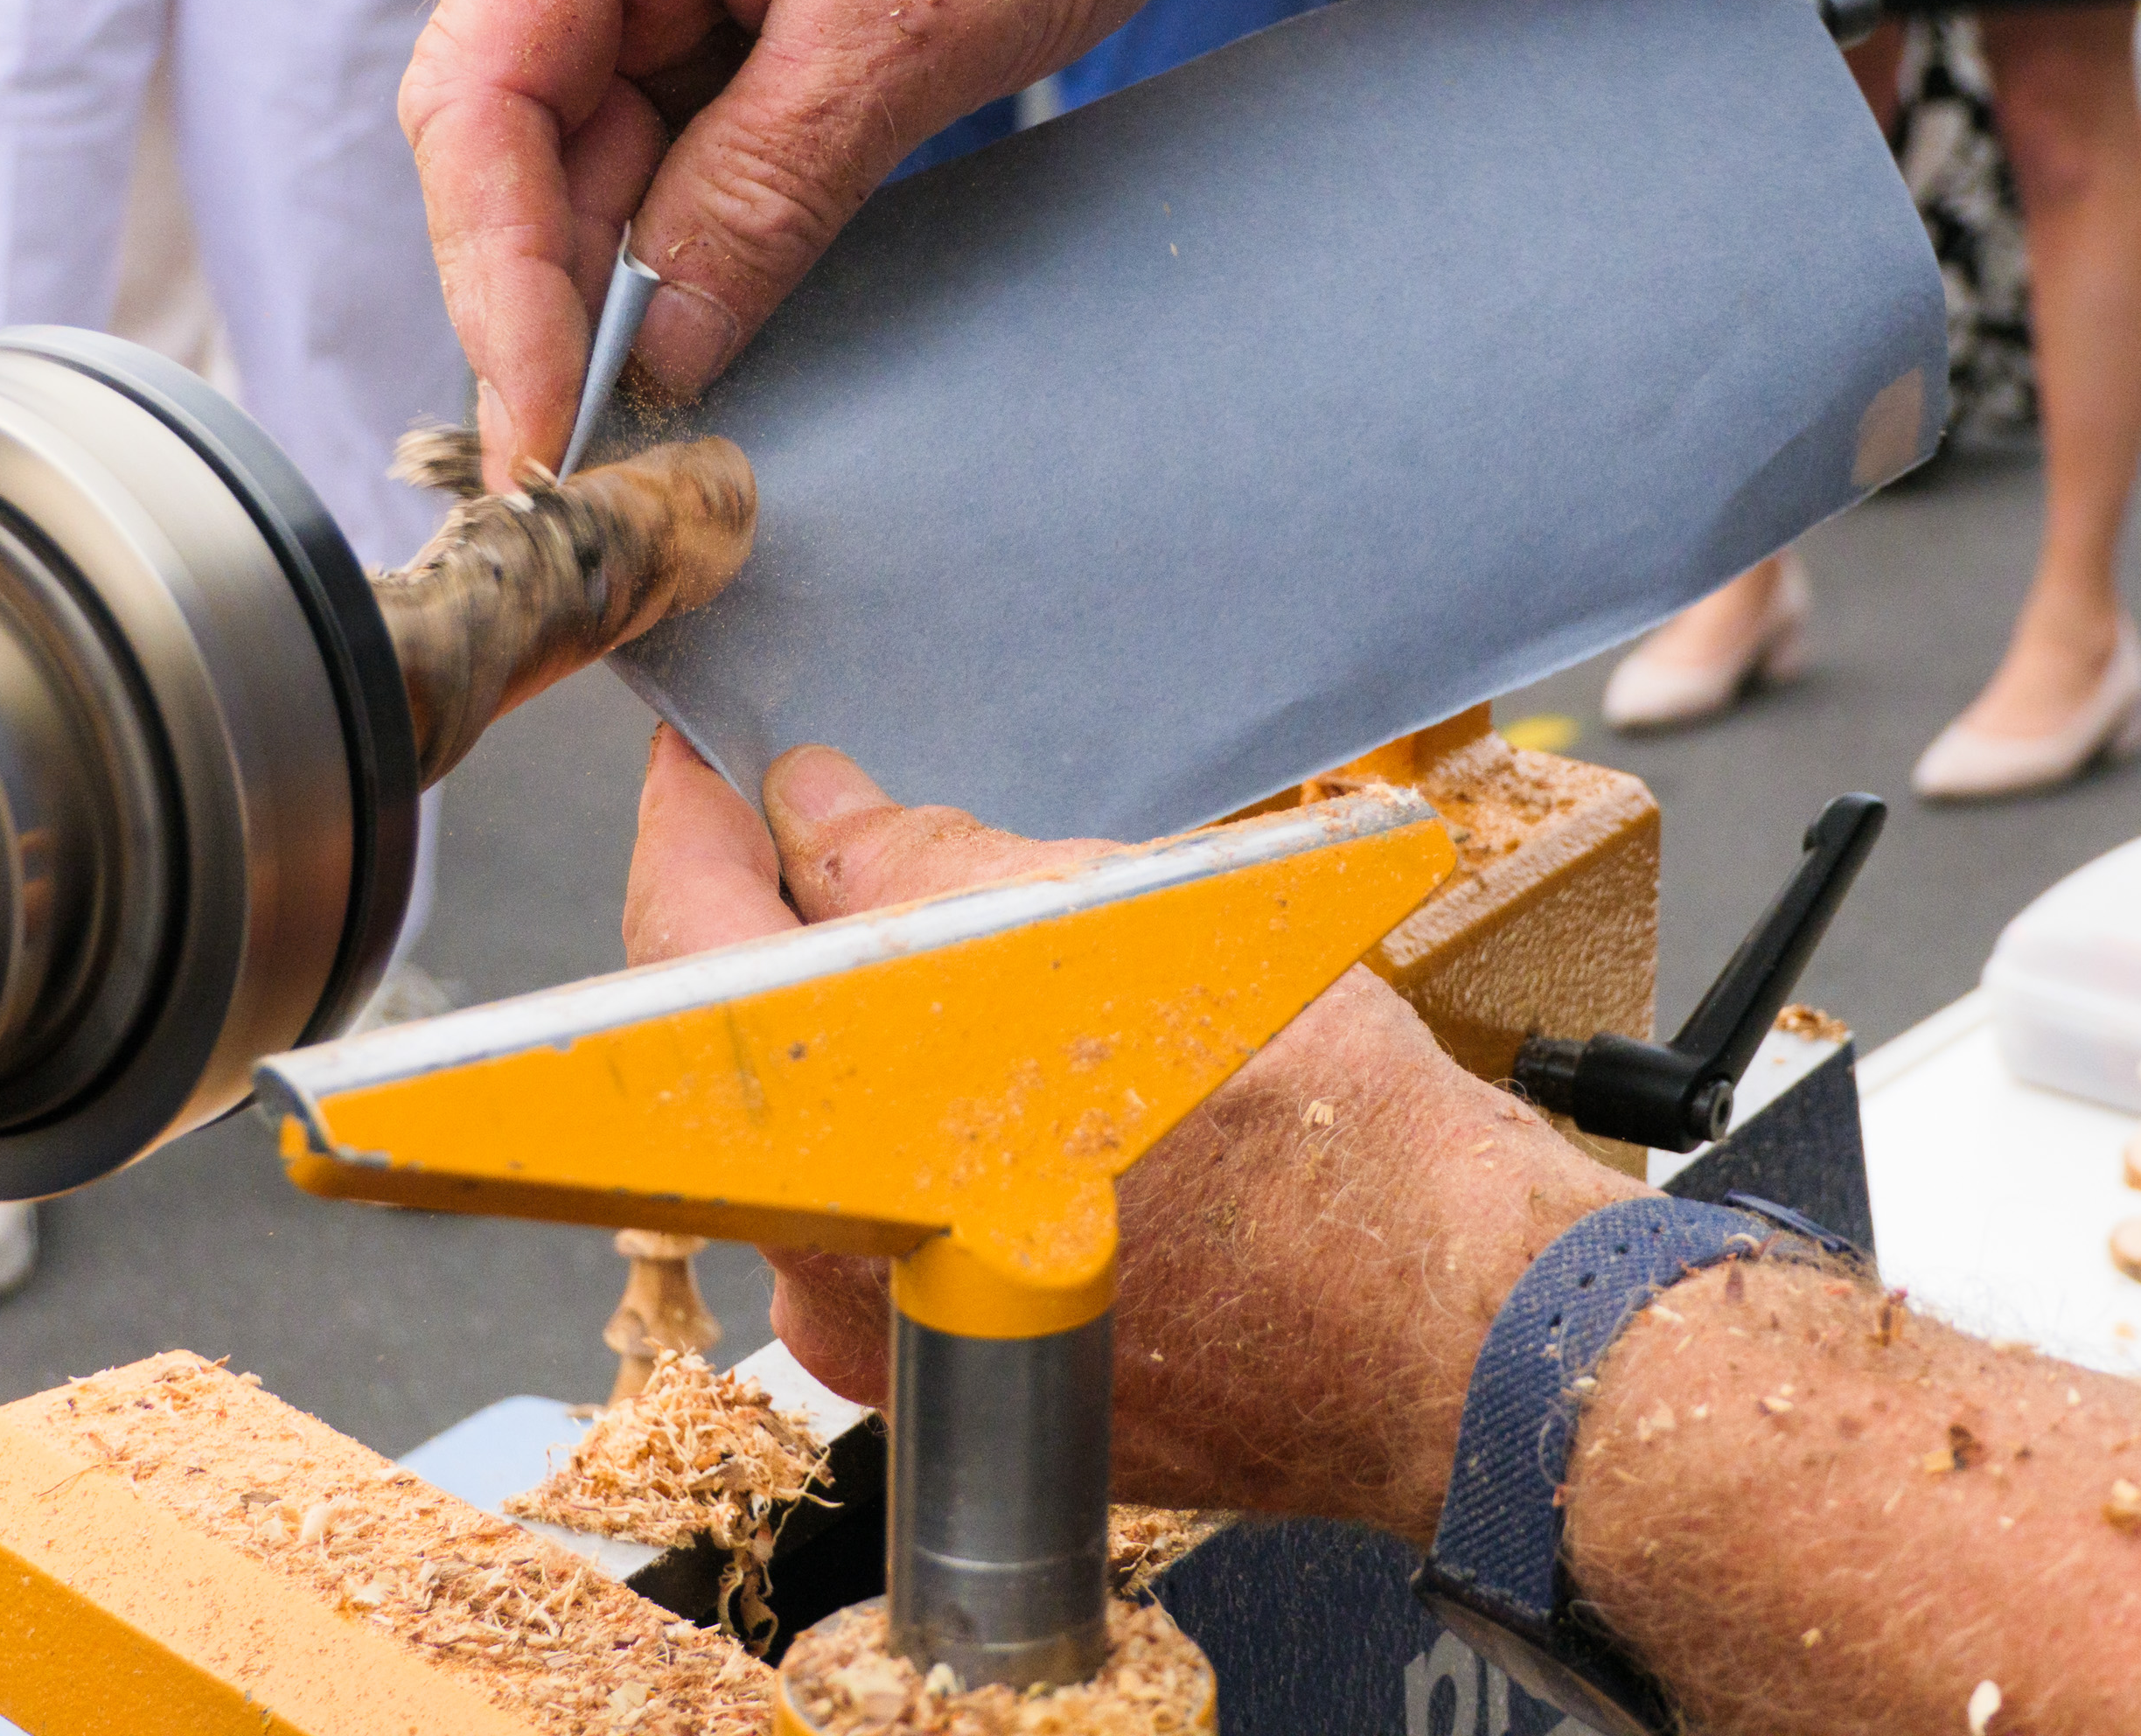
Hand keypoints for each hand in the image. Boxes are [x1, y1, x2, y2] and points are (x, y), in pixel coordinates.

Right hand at [400, 0, 1208, 472]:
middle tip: (587, 462)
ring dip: (604, 291)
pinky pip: (662, 154)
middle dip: (541, 300)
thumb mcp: (920, 13)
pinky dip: (673, 252)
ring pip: (581, 161)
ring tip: (645, 425)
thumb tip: (663, 344)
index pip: (481, 83)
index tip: (543, 412)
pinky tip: (696, 340)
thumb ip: (774, 176)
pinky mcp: (721, 20)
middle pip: (509, 135)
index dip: (493, 264)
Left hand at [622, 729, 1633, 1535]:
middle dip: (795, 929)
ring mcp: (900, 1344)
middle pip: (751, 1058)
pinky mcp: (976, 1379)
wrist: (1453, 1329)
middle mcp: (839, 1274)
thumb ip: (926, 866)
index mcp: (847, 1147)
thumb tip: (816, 808)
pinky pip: (909, 1213)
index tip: (701, 761)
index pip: (687, 950)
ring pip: (838, 1136)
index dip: (688, 830)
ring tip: (989, 946)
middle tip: (842, 826)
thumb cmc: (1319, 1136)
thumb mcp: (1114, 926)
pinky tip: (1044, 1067)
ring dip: (884, 1028)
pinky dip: (945, 1122)